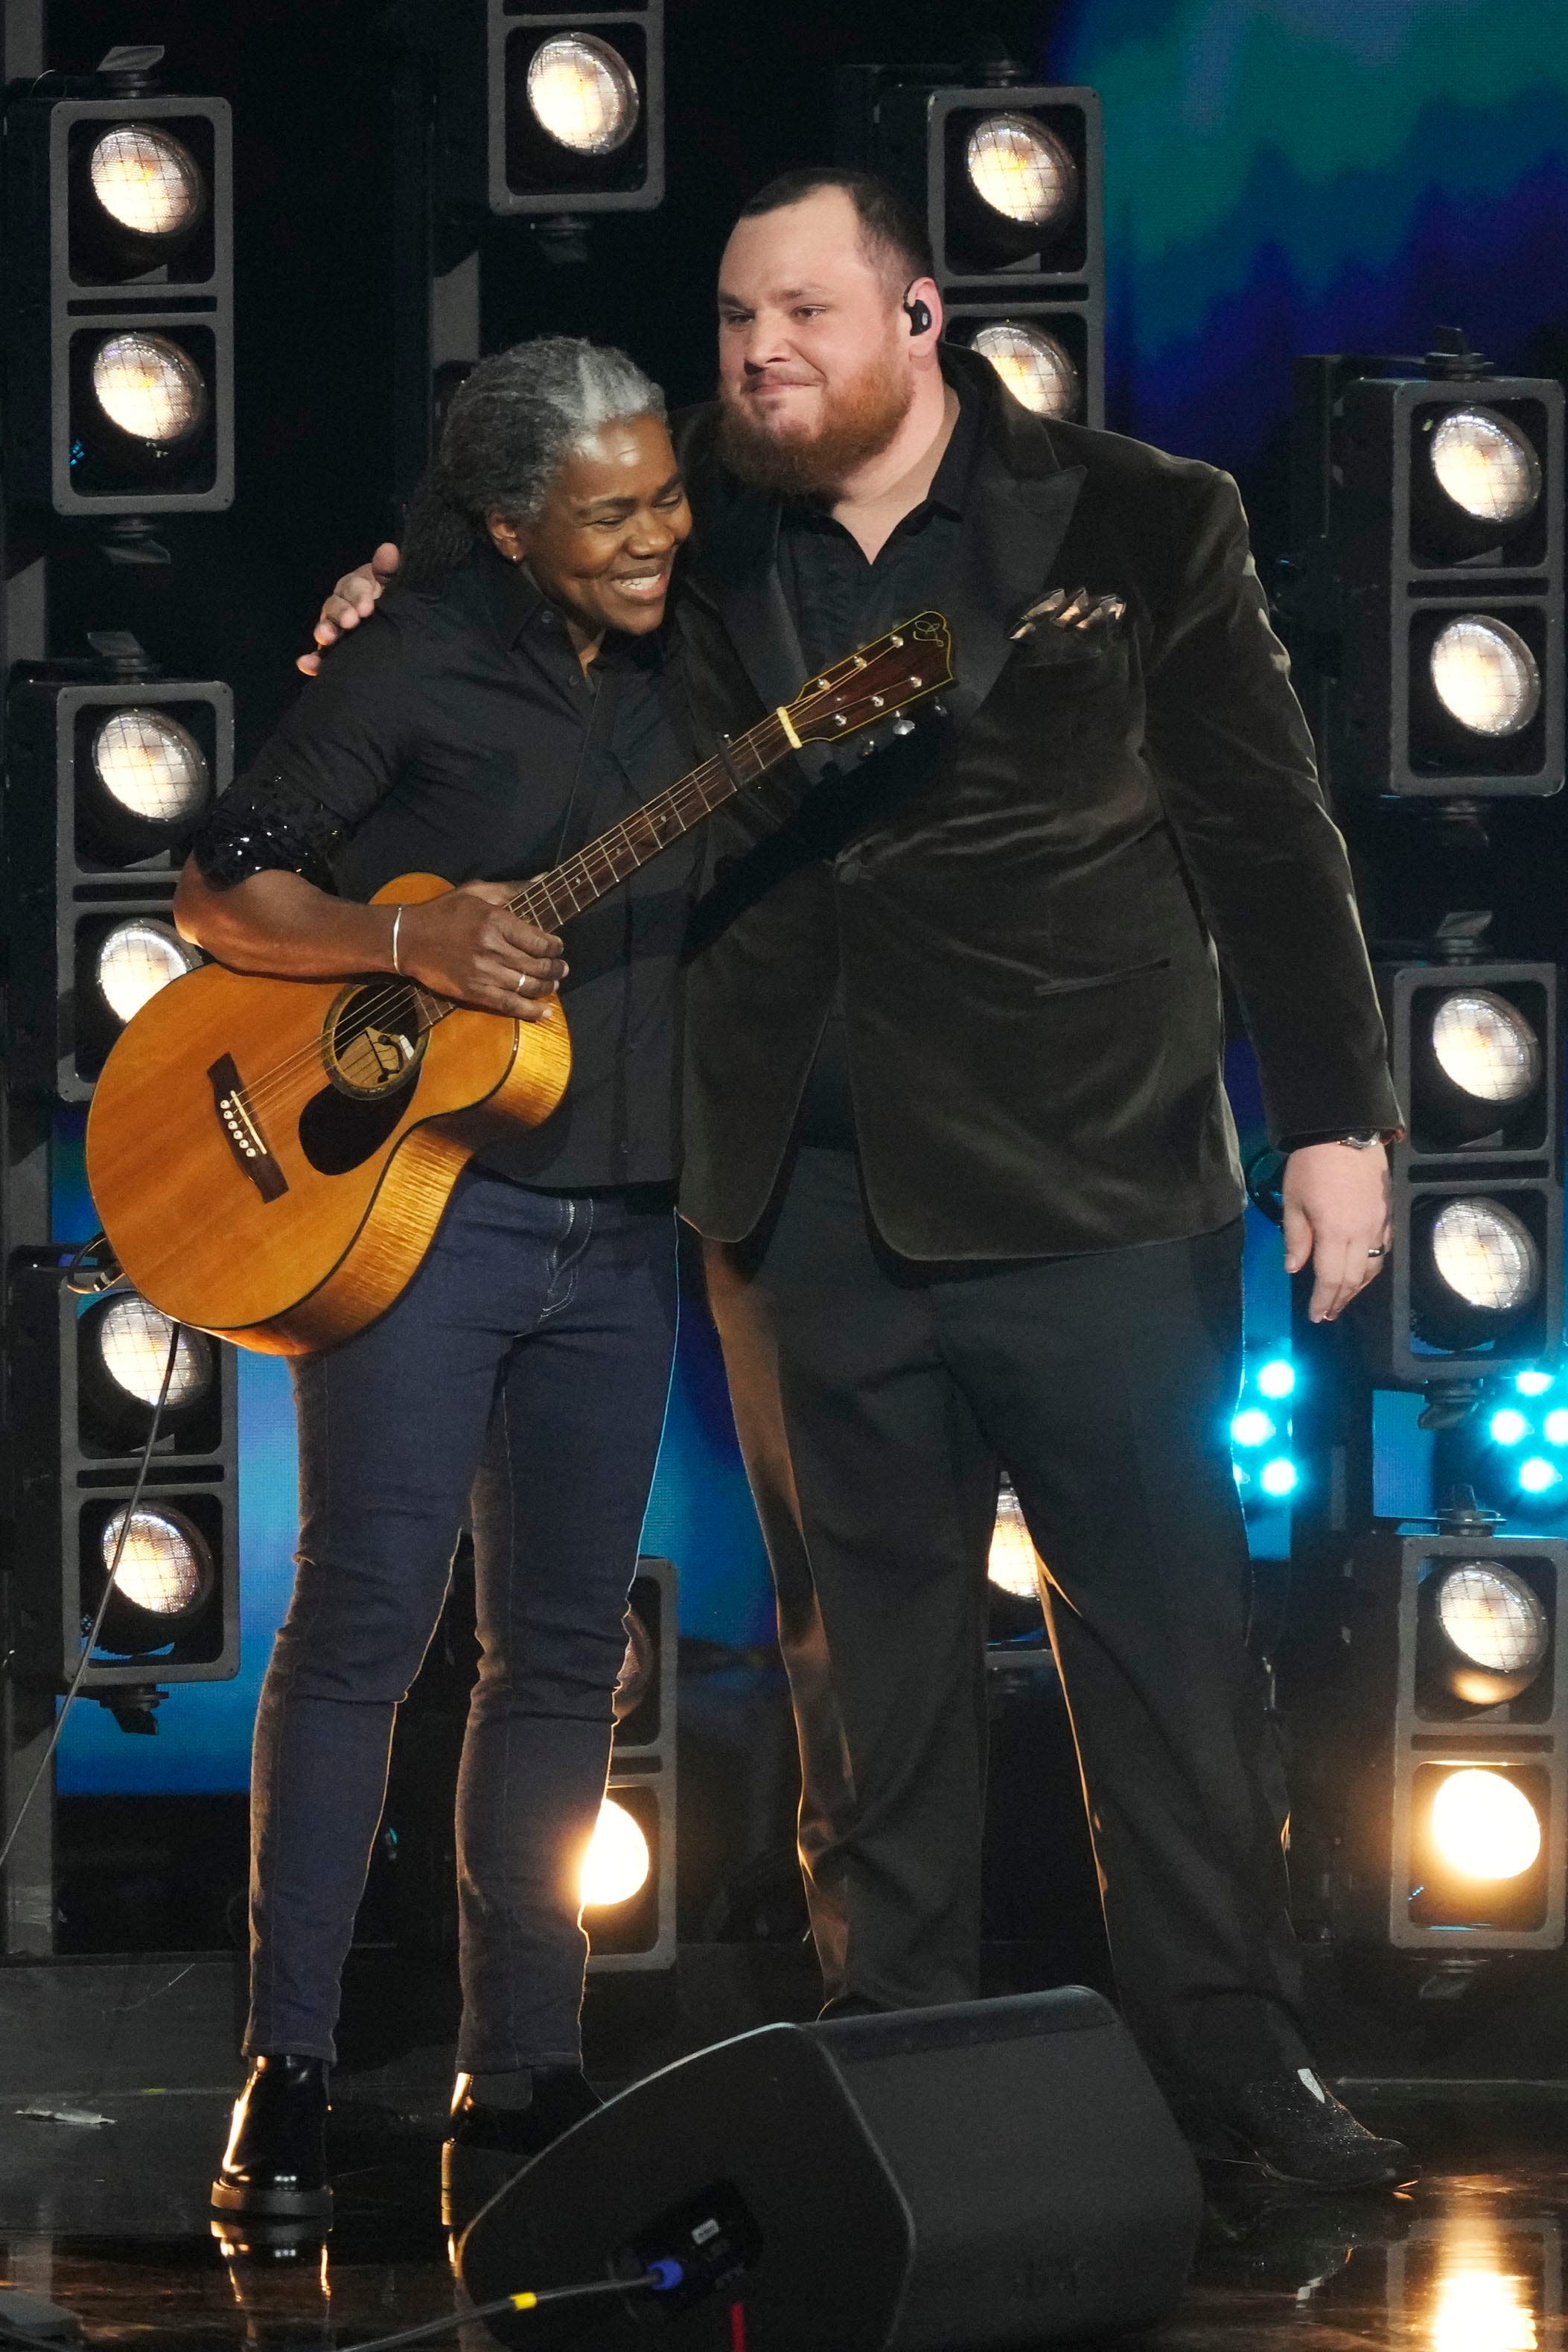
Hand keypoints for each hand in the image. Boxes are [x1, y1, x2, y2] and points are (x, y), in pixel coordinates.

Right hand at [297, 542, 400, 675]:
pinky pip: (321, 657)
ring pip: (326, 628)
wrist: (406, 632)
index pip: (353, 588)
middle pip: (335, 607)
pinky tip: (306, 664)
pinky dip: (313, 661)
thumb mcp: (395, 583)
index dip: (358, 595)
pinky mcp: (334, 653)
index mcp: (357, 588)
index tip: (368, 606)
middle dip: (341, 613)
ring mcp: (337, 629)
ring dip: (324, 632)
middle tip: (351, 621)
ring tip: (327, 638)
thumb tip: (389, 550)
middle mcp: (343, 607)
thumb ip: (390, 569)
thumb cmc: (396, 600)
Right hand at [396, 883, 565, 1020]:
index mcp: (495, 921)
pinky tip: (545, 1012)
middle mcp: (492, 948)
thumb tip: (543, 879)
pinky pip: (509, 1005)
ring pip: (527, 986)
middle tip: (562, 968)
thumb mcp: (476, 892)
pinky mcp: (473, 992)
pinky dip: (531, 1011)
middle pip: (536, 965)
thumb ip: (512, 888)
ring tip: (554, 983)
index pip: (539, 941)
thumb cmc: (443, 911)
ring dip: (547, 987)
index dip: (555, 947)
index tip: (558, 947)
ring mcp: (483, 973)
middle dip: (555, 968)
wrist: (407, 938)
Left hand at [1282, 1142, 1391, 1322]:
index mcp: (1335, 1234)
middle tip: (1328, 1314)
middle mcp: (1362, 1234)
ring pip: (1373, 1266)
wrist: (1346, 1131)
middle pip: (1354, 1278)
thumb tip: (1295, 1269)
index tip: (1316, 1316)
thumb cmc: (1311, 1165)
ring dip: (1358, 1287)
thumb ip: (1296, 1238)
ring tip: (1344, 1298)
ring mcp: (1379, 1224)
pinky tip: (1364, 1269)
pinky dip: (1373, 1265)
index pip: (1331, 1279)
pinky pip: (1384, 1248)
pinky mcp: (1388, 1213)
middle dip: (1340, 1300)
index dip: (1324, 1301)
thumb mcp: (1293, 1202)